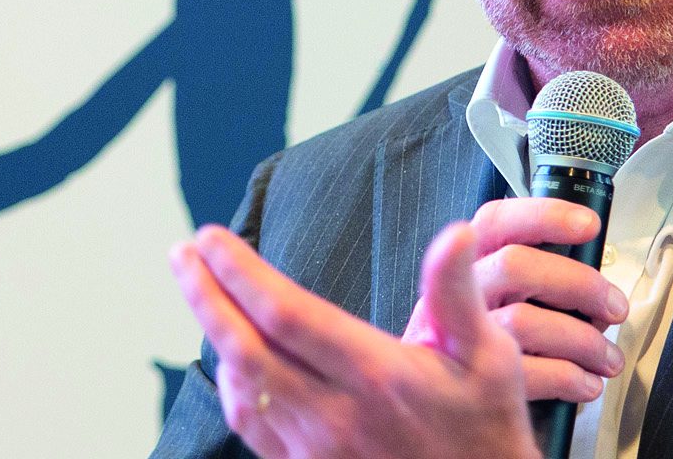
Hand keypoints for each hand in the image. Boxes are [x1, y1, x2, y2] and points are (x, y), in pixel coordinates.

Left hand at [171, 222, 539, 458]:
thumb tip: (454, 234)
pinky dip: (232, 382)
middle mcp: (333, 415)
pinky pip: (251, 425)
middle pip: (245, 348)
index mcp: (375, 375)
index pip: (286, 315)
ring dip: (212, 335)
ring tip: (201, 292)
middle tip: (183, 254)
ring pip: (240, 388)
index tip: (213, 239)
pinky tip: (233, 358)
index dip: (241, 273)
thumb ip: (458, 293)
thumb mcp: (489, 355)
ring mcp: (314, 450)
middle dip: (206, 295)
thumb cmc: (485, 427)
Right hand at [405, 198, 628, 403]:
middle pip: (514, 265)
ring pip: (522, 321)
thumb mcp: (498, 296)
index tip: (589, 225)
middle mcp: (458, 292)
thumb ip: (536, 277)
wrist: (434, 405)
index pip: (496, 221)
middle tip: (614, 306)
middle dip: (577, 283)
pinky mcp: (466, 383)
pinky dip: (566, 378)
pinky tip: (586, 382)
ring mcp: (457, 336)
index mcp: (468, 262)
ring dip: (581, 340)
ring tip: (606, 356)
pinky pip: (523, 374)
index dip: (544, 216)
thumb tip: (599, 289)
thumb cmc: (482, 340)